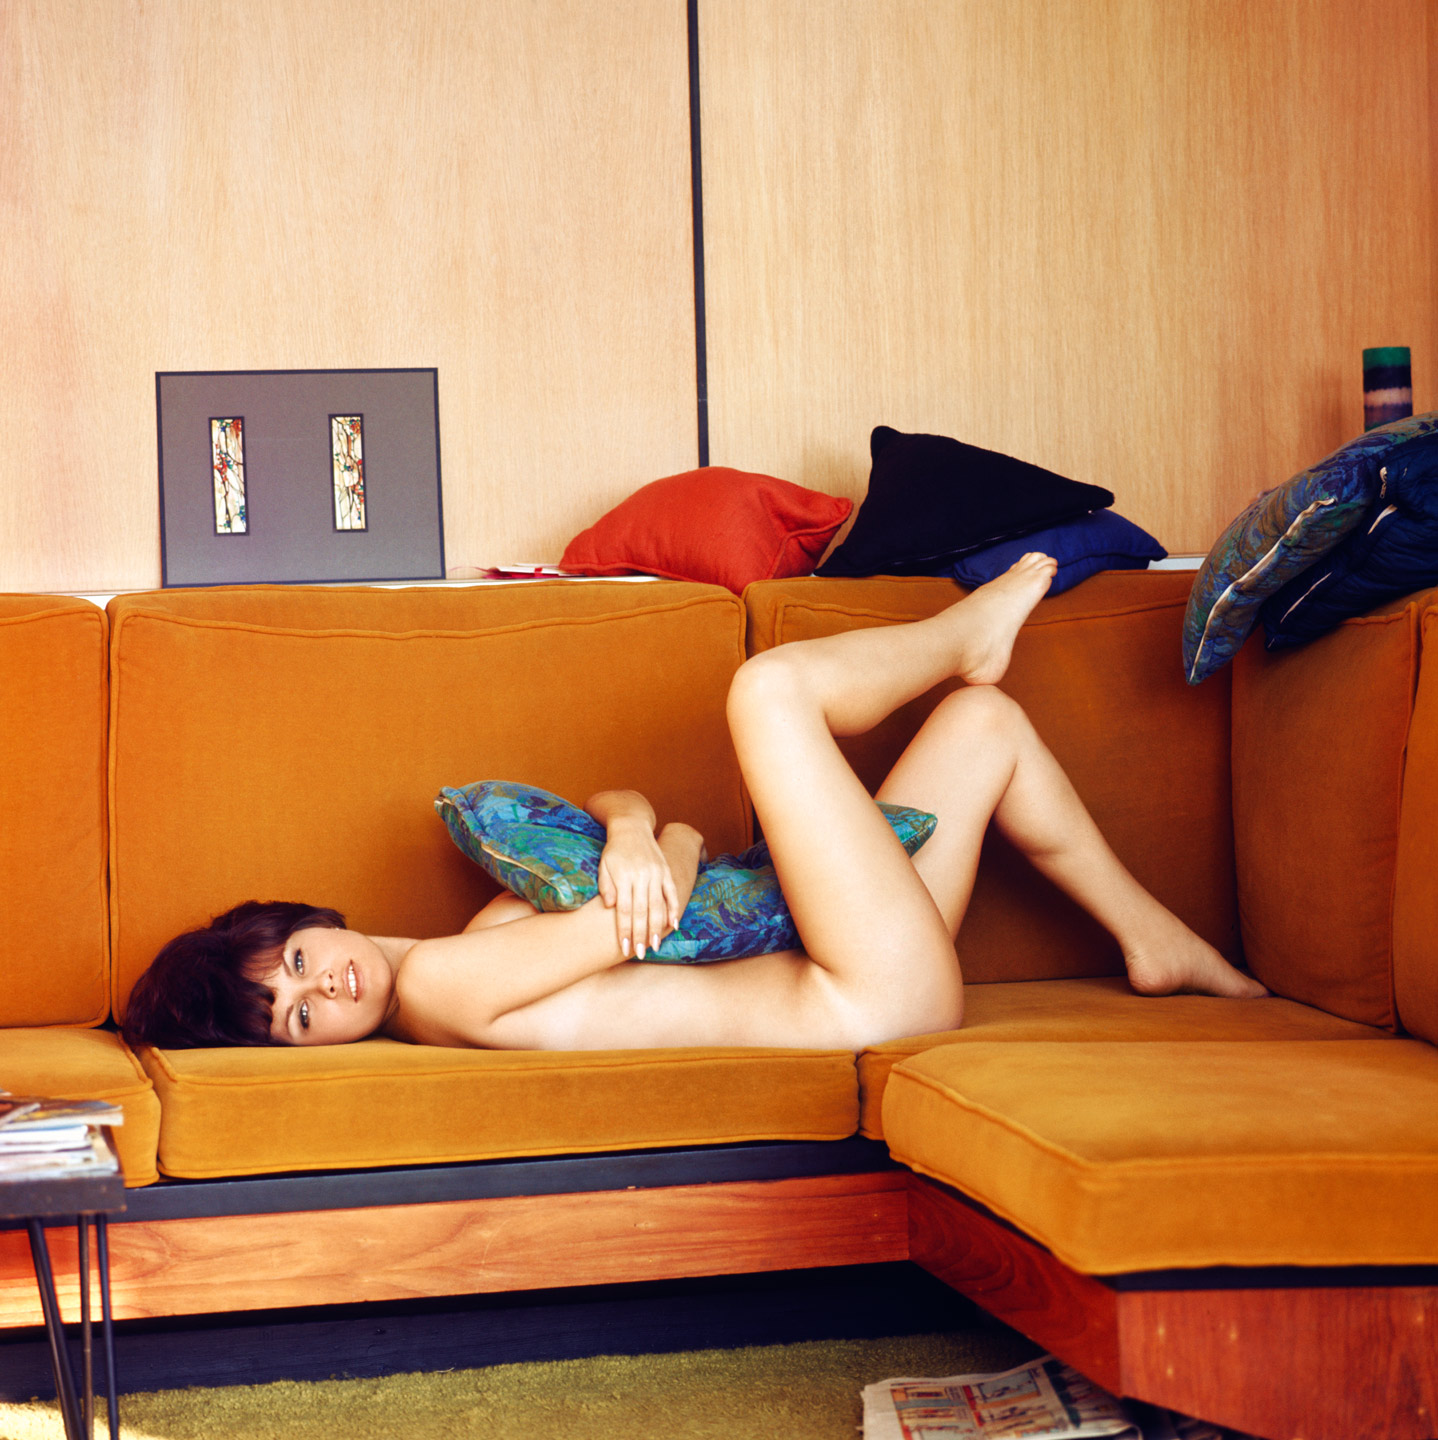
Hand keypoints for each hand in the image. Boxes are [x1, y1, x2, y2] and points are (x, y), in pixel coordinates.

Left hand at [597, 818, 679, 958]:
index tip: (625, 948)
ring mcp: (656, 873)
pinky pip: (671, 892)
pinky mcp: (666, 870)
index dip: (625, 930)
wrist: (632, 827)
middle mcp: (641, 876)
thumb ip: (606, 886)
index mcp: (623, 876)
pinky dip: (674, 909)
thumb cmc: (614, 850)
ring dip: (657, 927)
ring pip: (658, 905)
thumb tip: (611, 907)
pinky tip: (674, 925)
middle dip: (641, 934)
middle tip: (641, 952)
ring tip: (656, 945)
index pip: (624, 910)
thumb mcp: (603, 865)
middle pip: (641, 911)